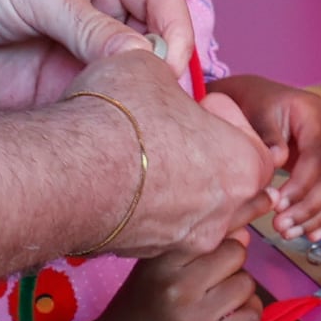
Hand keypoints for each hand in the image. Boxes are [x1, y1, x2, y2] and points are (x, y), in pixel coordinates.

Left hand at [0, 0, 194, 106]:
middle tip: (157, 98)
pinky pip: (96, 110)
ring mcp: (81, 55)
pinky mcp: (58, 92)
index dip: (175, 26)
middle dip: (163, 70)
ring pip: (130, 83)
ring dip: (136, 101)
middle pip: (156, 43)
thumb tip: (145, 60)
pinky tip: (104, 135)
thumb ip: (91, 26)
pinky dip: (105, 124)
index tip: (170, 60)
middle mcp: (101, 13)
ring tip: (135, 120)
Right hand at [73, 44, 273, 260]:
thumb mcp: (149, 66)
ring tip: (144, 159)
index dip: (223, 115)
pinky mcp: (146, 254)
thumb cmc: (117, 117)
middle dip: (208, 156)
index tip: (197, 105)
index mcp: (243, 166)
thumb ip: (169, 76)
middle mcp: (223, 212)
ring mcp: (185, 240)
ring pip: (197, 210)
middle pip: (231, 182)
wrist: (66, 174)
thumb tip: (157, 75)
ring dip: (180, 186)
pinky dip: (149, 209)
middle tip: (174, 132)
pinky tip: (120, 185)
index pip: (255, 142)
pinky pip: (161, 228)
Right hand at [78, 236, 264, 320]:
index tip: (210, 257)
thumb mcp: (154, 270)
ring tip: (220, 300)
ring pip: (246, 284)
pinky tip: (229, 318)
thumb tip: (244, 234)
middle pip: (235, 255)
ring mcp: (194, 320)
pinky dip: (247, 313)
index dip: (217, 244)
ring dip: (240, 291)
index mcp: (161, 264)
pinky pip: (251, 316)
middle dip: (231, 265)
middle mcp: (177, 288)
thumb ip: (196, 250)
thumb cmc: (139, 308)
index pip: (212, 235)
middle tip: (216, 281)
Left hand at [214, 75, 320, 237]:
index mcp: (317, 115)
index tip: (277, 205)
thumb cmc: (256, 106)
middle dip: (309, 208)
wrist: (262, 101)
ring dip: (319, 218)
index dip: (300, 185)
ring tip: (290, 234)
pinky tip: (312, 234)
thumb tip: (277, 159)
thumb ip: (267, 135)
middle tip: (281, 227)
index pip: (316, 157)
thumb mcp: (257, 113)